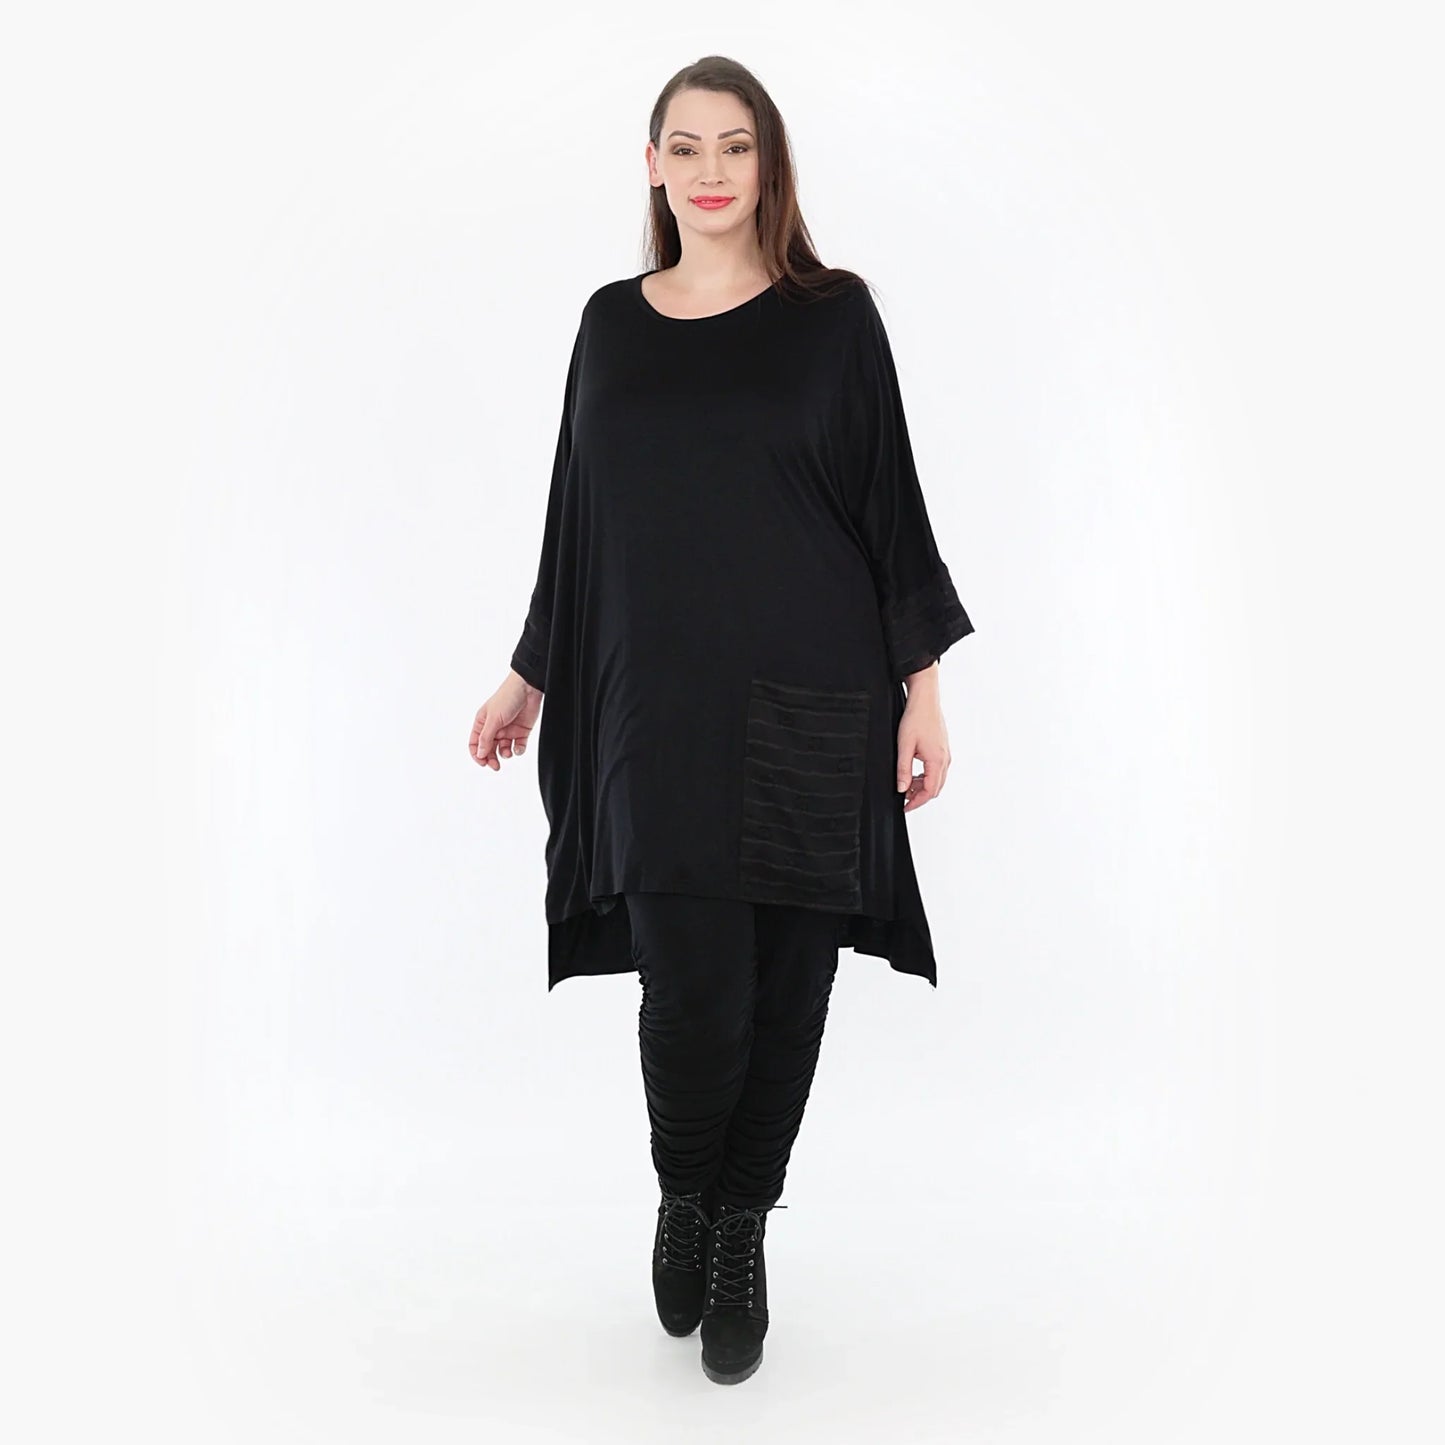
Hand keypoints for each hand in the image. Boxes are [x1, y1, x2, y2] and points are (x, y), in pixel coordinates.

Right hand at [470, 670, 541, 770]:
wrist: (528, 688)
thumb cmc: (507, 698)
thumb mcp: (493, 719)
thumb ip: (486, 738)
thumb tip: (479, 754)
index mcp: (482, 723)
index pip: (475, 743)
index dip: (477, 754)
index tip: (483, 762)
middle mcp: (494, 728)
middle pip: (489, 749)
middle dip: (491, 759)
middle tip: (496, 766)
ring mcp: (508, 730)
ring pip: (503, 750)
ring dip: (505, 754)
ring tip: (508, 752)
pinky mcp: (521, 732)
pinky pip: (518, 746)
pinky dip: (518, 750)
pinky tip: (518, 748)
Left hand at [896, 690, 950, 812]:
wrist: (925, 699)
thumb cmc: (916, 718)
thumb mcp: (904, 746)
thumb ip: (903, 770)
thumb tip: (902, 789)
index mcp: (937, 760)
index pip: (929, 791)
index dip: (916, 802)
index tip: (905, 807)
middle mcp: (945, 759)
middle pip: (935, 788)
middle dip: (919, 796)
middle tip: (903, 799)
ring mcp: (945, 754)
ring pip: (937, 779)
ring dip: (922, 786)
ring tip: (906, 785)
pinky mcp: (942, 749)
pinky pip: (937, 770)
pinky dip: (926, 776)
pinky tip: (914, 773)